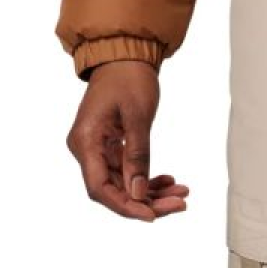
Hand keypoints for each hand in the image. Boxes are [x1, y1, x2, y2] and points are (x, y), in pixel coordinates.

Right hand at [65, 60, 189, 221]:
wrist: (126, 51)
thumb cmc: (129, 76)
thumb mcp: (138, 114)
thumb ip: (137, 155)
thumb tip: (139, 194)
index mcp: (86, 141)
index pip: (99, 188)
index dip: (125, 205)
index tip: (152, 215)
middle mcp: (86, 148)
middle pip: (112, 189)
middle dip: (146, 200)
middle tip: (179, 204)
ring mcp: (96, 147)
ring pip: (121, 182)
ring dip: (149, 190)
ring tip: (180, 194)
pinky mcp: (108, 144)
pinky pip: (125, 169)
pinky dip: (145, 176)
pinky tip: (168, 180)